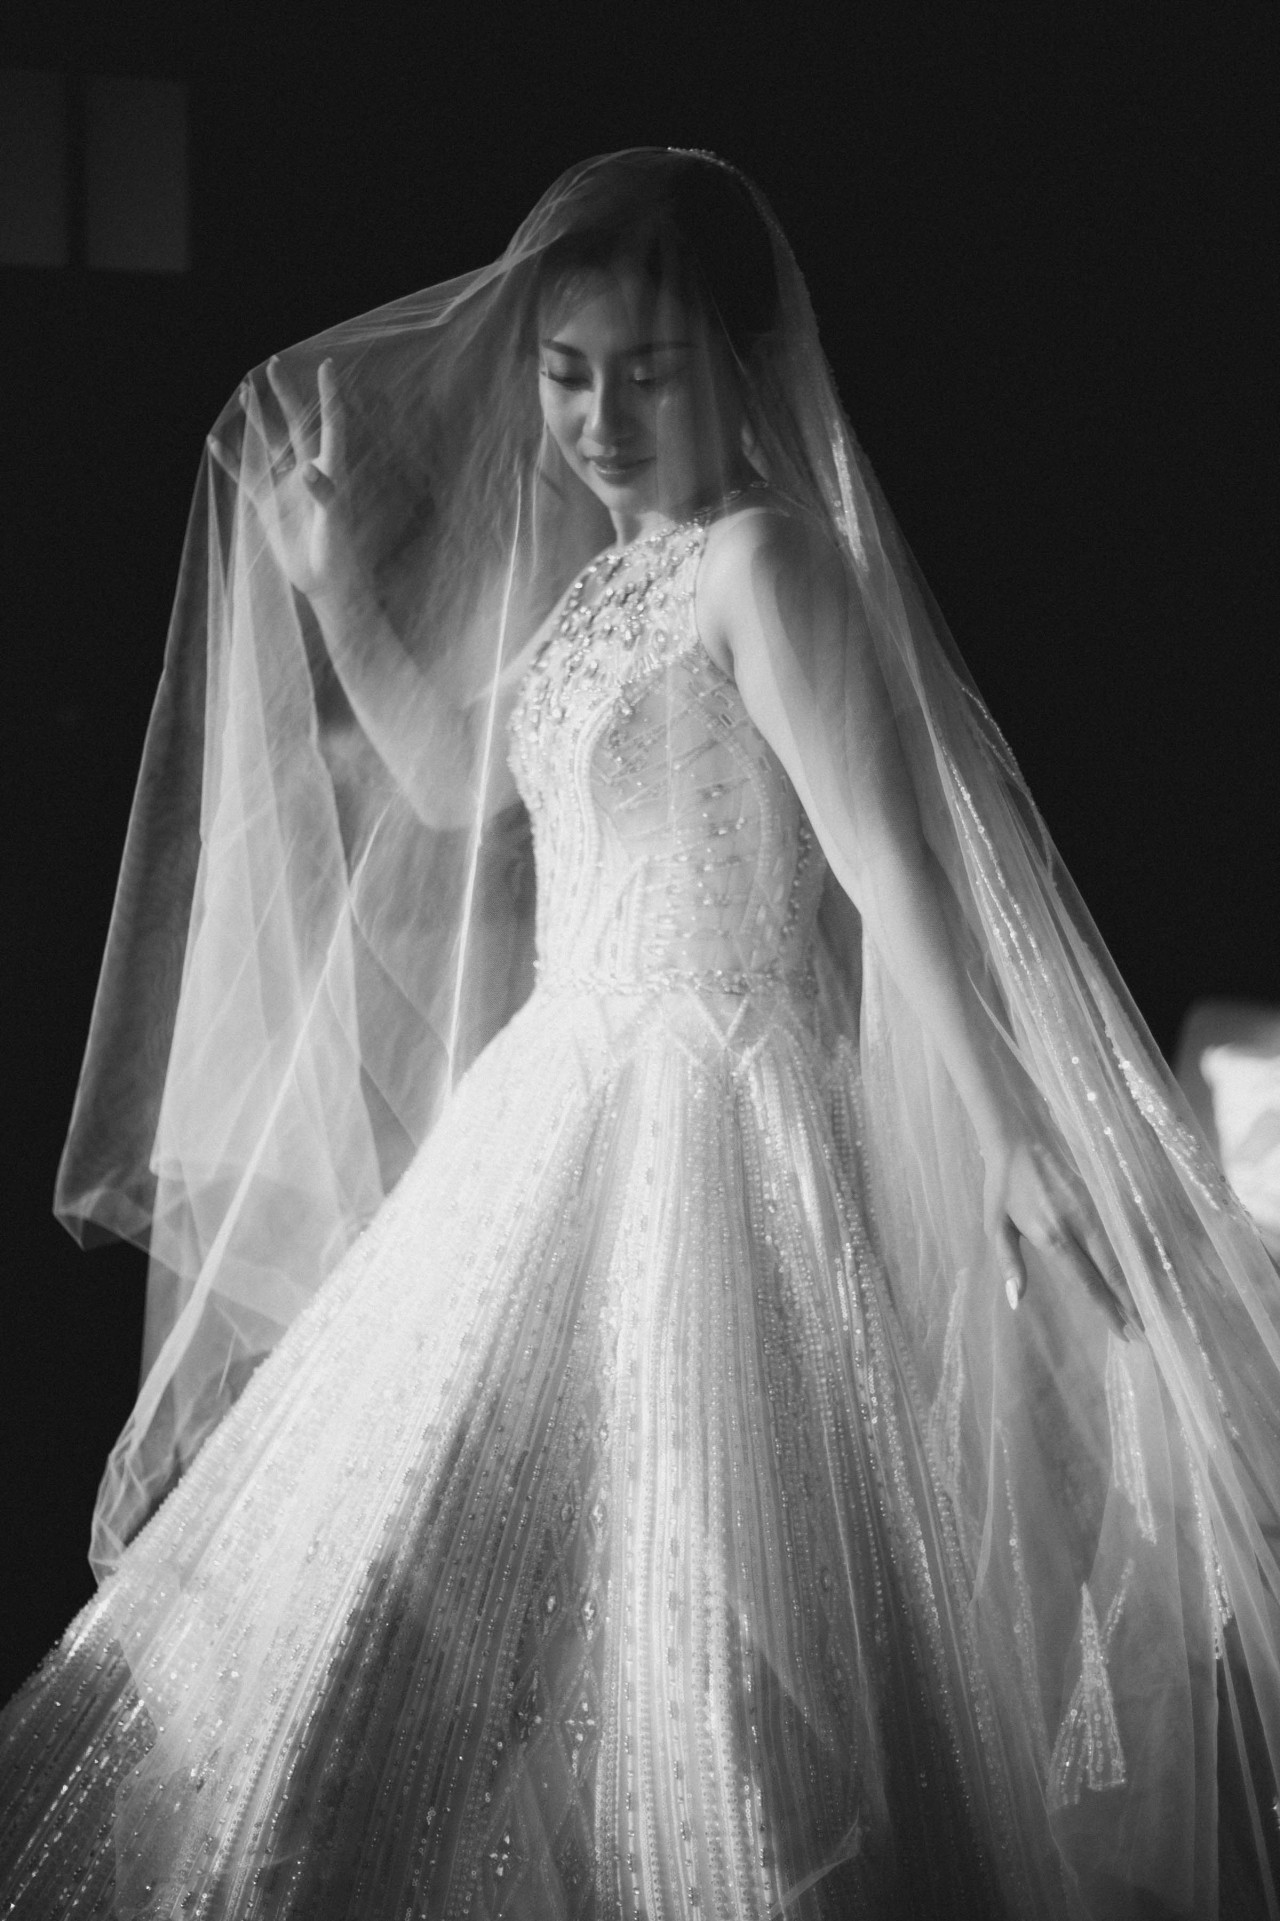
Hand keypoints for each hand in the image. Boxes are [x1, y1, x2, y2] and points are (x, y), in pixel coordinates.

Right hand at [249, 356, 366, 606]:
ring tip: (244, 390)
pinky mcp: (268, 503)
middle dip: (284, 394)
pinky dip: (230, 459)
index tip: (326, 366)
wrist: (326, 581)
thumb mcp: (335, 521)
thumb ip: (324, 492)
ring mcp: (286, 484)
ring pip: (267, 442)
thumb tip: (304, 467)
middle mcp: (309, 470)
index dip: (328, 396)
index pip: (331, 424)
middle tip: (272, 364)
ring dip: (255, 418)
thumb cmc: (340, 551)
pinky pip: (245, 474)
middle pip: (295, 424)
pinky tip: (215, 440)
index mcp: (332, 469)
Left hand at [983, 1137, 1140, 1337]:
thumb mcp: (995, 1227)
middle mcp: (1076, 1225)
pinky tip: (1129, 1275)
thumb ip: (1009, 1264)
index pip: (1085, 1281)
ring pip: (1115, 1254)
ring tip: (1141, 1310)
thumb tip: (1016, 1302)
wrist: (1017, 1142)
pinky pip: (1113, 1237)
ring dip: (1128, 1284)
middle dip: (1126, 1303)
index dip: (1104, 1308)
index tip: (1121, 1331)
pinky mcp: (1094, 1200)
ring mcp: (1089, 1211)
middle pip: (1108, 1272)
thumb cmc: (1000, 1188)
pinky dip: (1123, 1260)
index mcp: (1051, 1236)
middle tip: (1141, 1331)